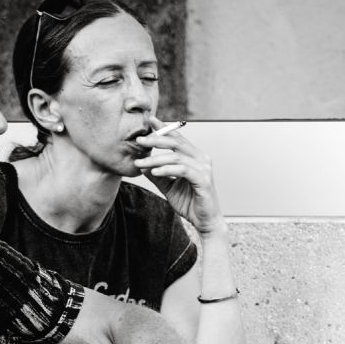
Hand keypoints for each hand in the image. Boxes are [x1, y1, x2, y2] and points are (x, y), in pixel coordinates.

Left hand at [134, 118, 222, 235]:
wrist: (205, 222)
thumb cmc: (190, 203)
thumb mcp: (169, 187)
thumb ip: (158, 175)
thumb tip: (142, 165)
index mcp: (195, 157)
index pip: (178, 139)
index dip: (164, 128)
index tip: (150, 122)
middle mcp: (201, 159)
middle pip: (176, 142)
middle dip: (156, 140)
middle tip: (139, 141)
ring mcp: (204, 169)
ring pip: (176, 156)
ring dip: (155, 159)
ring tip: (140, 164)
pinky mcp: (203, 180)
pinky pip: (182, 170)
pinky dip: (167, 169)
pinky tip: (154, 172)